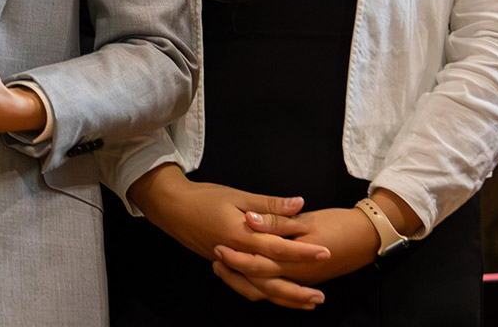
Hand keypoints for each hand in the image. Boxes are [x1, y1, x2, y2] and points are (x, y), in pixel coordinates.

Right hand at [128, 165, 327, 309]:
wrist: (172, 208)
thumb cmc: (205, 198)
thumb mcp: (238, 196)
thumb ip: (269, 205)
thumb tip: (299, 204)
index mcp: (240, 236)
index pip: (278, 248)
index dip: (302, 252)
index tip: (325, 252)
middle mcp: (236, 256)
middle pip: (270, 280)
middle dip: (297, 288)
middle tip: (321, 294)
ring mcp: (229, 265)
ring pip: (259, 289)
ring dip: (284, 297)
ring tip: (307, 301)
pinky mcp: (225, 267)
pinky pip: (247, 287)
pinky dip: (265, 293)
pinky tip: (279, 293)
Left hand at [213, 206, 377, 301]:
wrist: (369, 236)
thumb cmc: (339, 225)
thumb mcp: (307, 220)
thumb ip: (277, 220)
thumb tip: (250, 219)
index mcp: (294, 260)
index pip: (257, 265)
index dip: (235, 258)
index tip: (217, 247)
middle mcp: (297, 276)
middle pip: (259, 284)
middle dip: (235, 275)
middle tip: (215, 260)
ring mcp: (302, 281)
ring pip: (268, 291)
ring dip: (245, 283)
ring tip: (225, 270)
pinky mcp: (306, 279)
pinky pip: (279, 290)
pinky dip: (262, 286)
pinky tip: (250, 276)